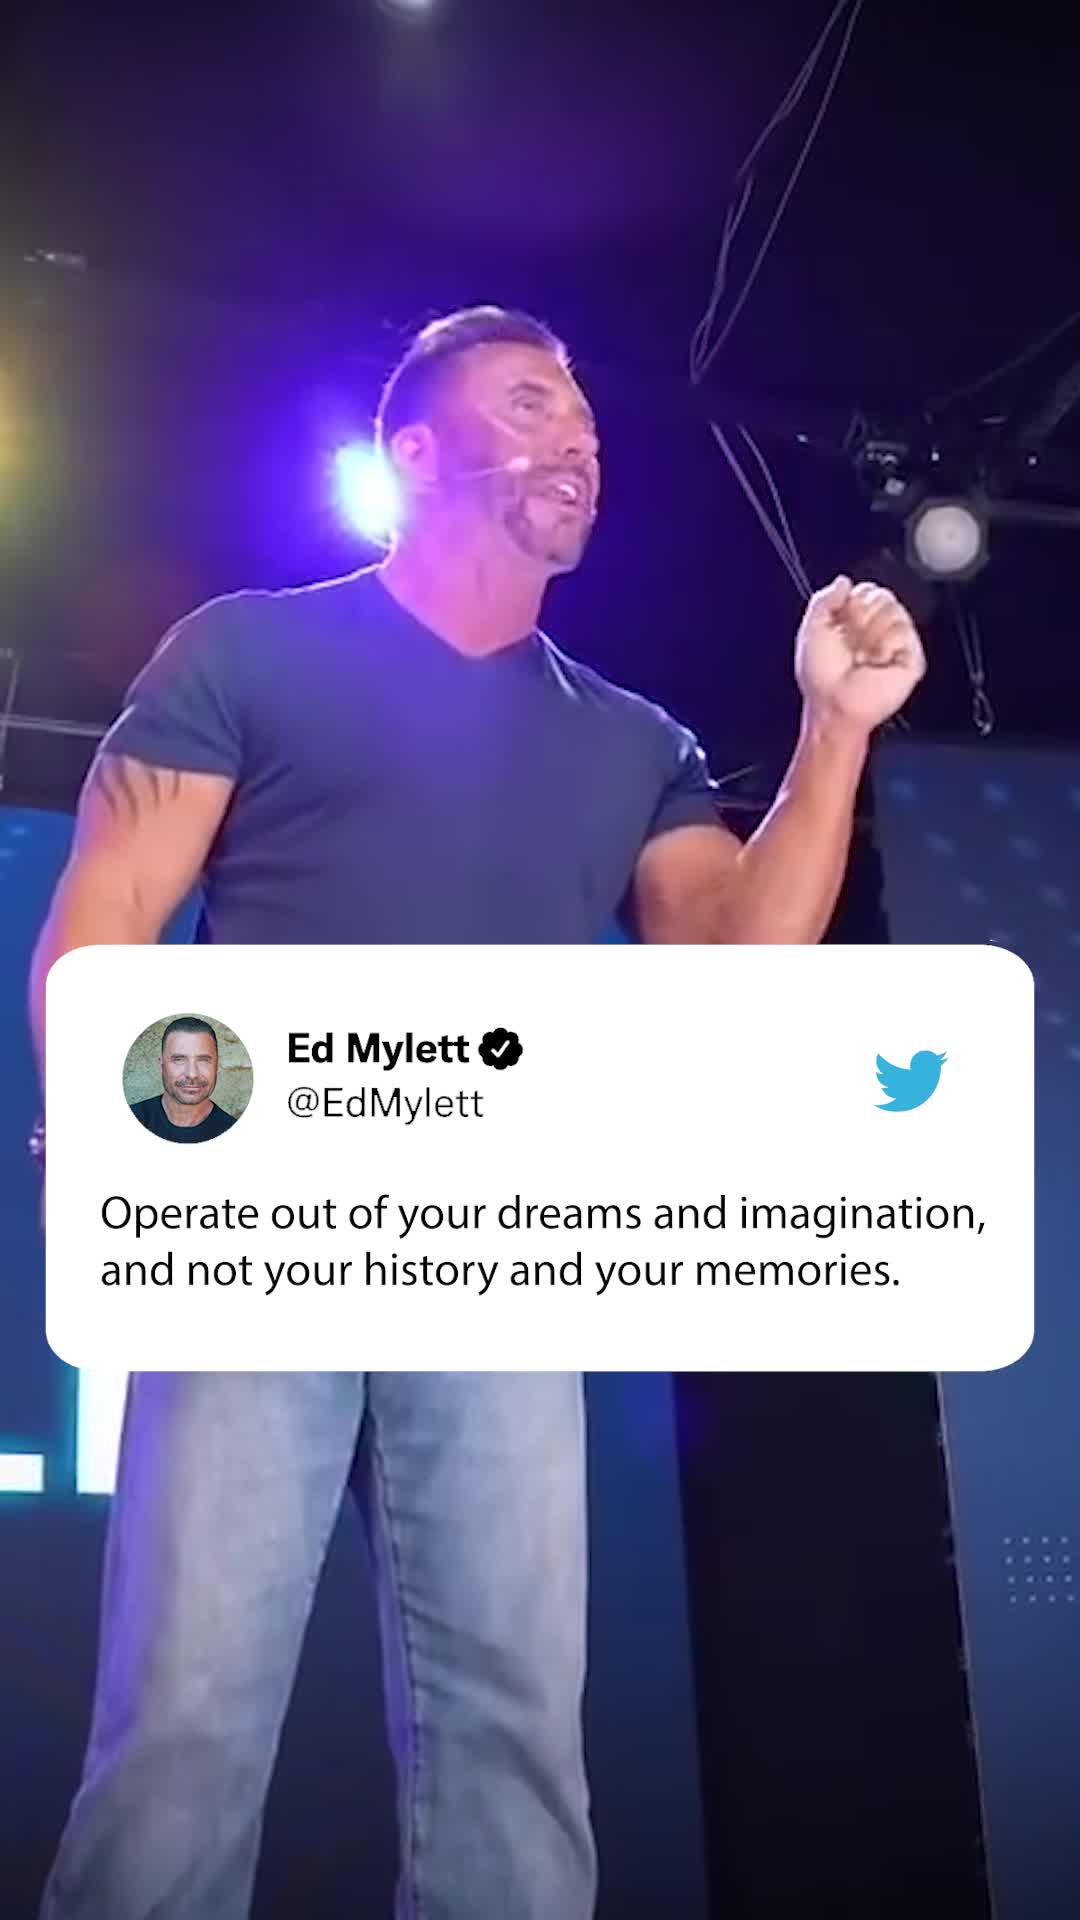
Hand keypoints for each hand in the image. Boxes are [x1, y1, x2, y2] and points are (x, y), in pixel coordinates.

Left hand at [795, 576, 926, 731]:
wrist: (834, 704)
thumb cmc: (821, 677)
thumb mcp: (812, 629)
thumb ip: (825, 598)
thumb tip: (844, 582)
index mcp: (855, 623)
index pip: (866, 590)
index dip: (852, 601)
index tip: (841, 622)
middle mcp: (877, 631)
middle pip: (882, 595)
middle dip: (861, 616)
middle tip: (852, 641)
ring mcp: (896, 644)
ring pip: (894, 609)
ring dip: (872, 633)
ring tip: (863, 656)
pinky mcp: (912, 658)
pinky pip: (905, 630)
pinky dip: (886, 644)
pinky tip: (877, 662)